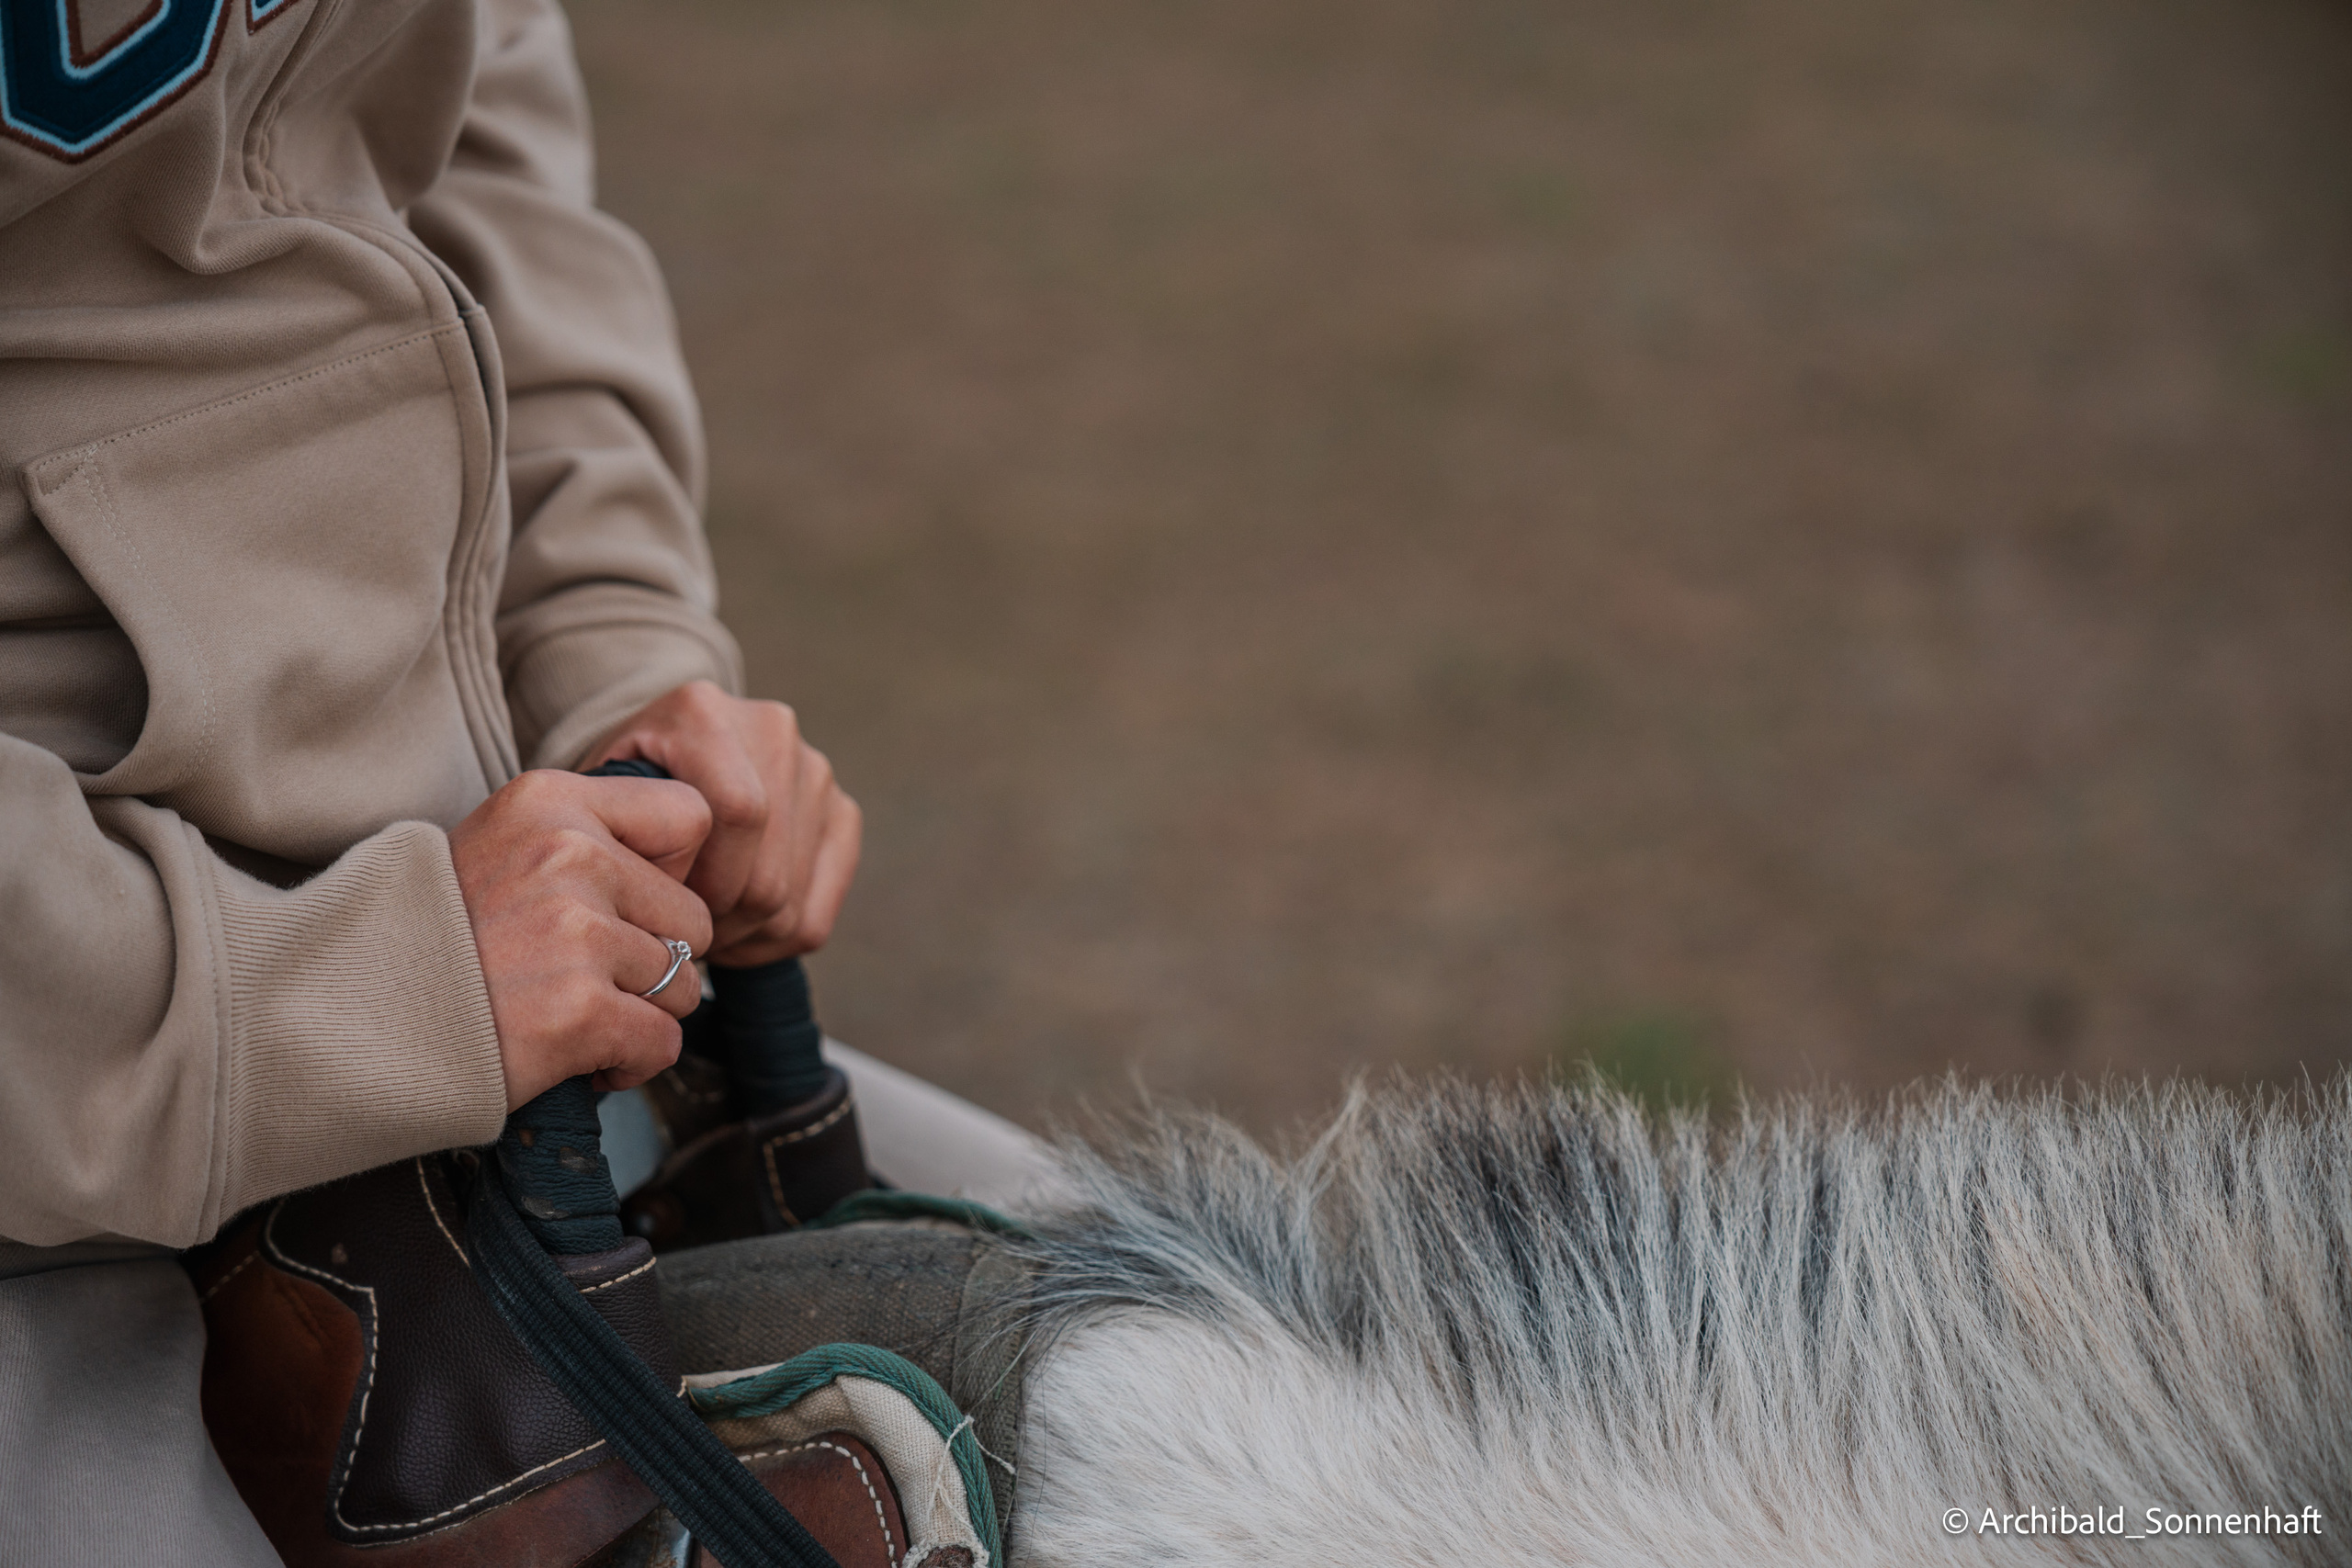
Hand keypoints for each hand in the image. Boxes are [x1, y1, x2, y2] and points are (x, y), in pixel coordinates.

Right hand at [449, 769, 714, 1108]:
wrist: (346, 1019)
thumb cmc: (435, 940)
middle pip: (693, 918)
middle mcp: (569, 855)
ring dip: (639, 1016)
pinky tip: (578, 1057)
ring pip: (683, 985)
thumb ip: (586, 840)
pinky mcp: (580, 1009)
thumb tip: (686, 868)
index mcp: (550, 802)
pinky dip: (630, 1063)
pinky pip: (663, 1041)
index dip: (673, 874)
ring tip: (571, 1017)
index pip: (690, 816)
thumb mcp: (500, 848)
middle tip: (586, 981)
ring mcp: (576, 933)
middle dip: (655, 962)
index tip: (629, 907)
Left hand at [584, 681, 862, 967]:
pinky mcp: (840, 812)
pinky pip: (818, 912)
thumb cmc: (621, 788)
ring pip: (792, 903)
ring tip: (703, 930)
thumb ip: (622, 837)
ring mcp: (815, 773)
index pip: (740, 812)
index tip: (667, 907)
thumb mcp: (598, 798)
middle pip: (768, 873)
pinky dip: (776, 938)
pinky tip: (738, 931)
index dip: (708, 882)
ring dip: (743, 937)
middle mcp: (773, 733)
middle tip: (681, 933)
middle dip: (721, 923)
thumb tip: (669, 906)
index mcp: (705, 715)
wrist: (661, 755)